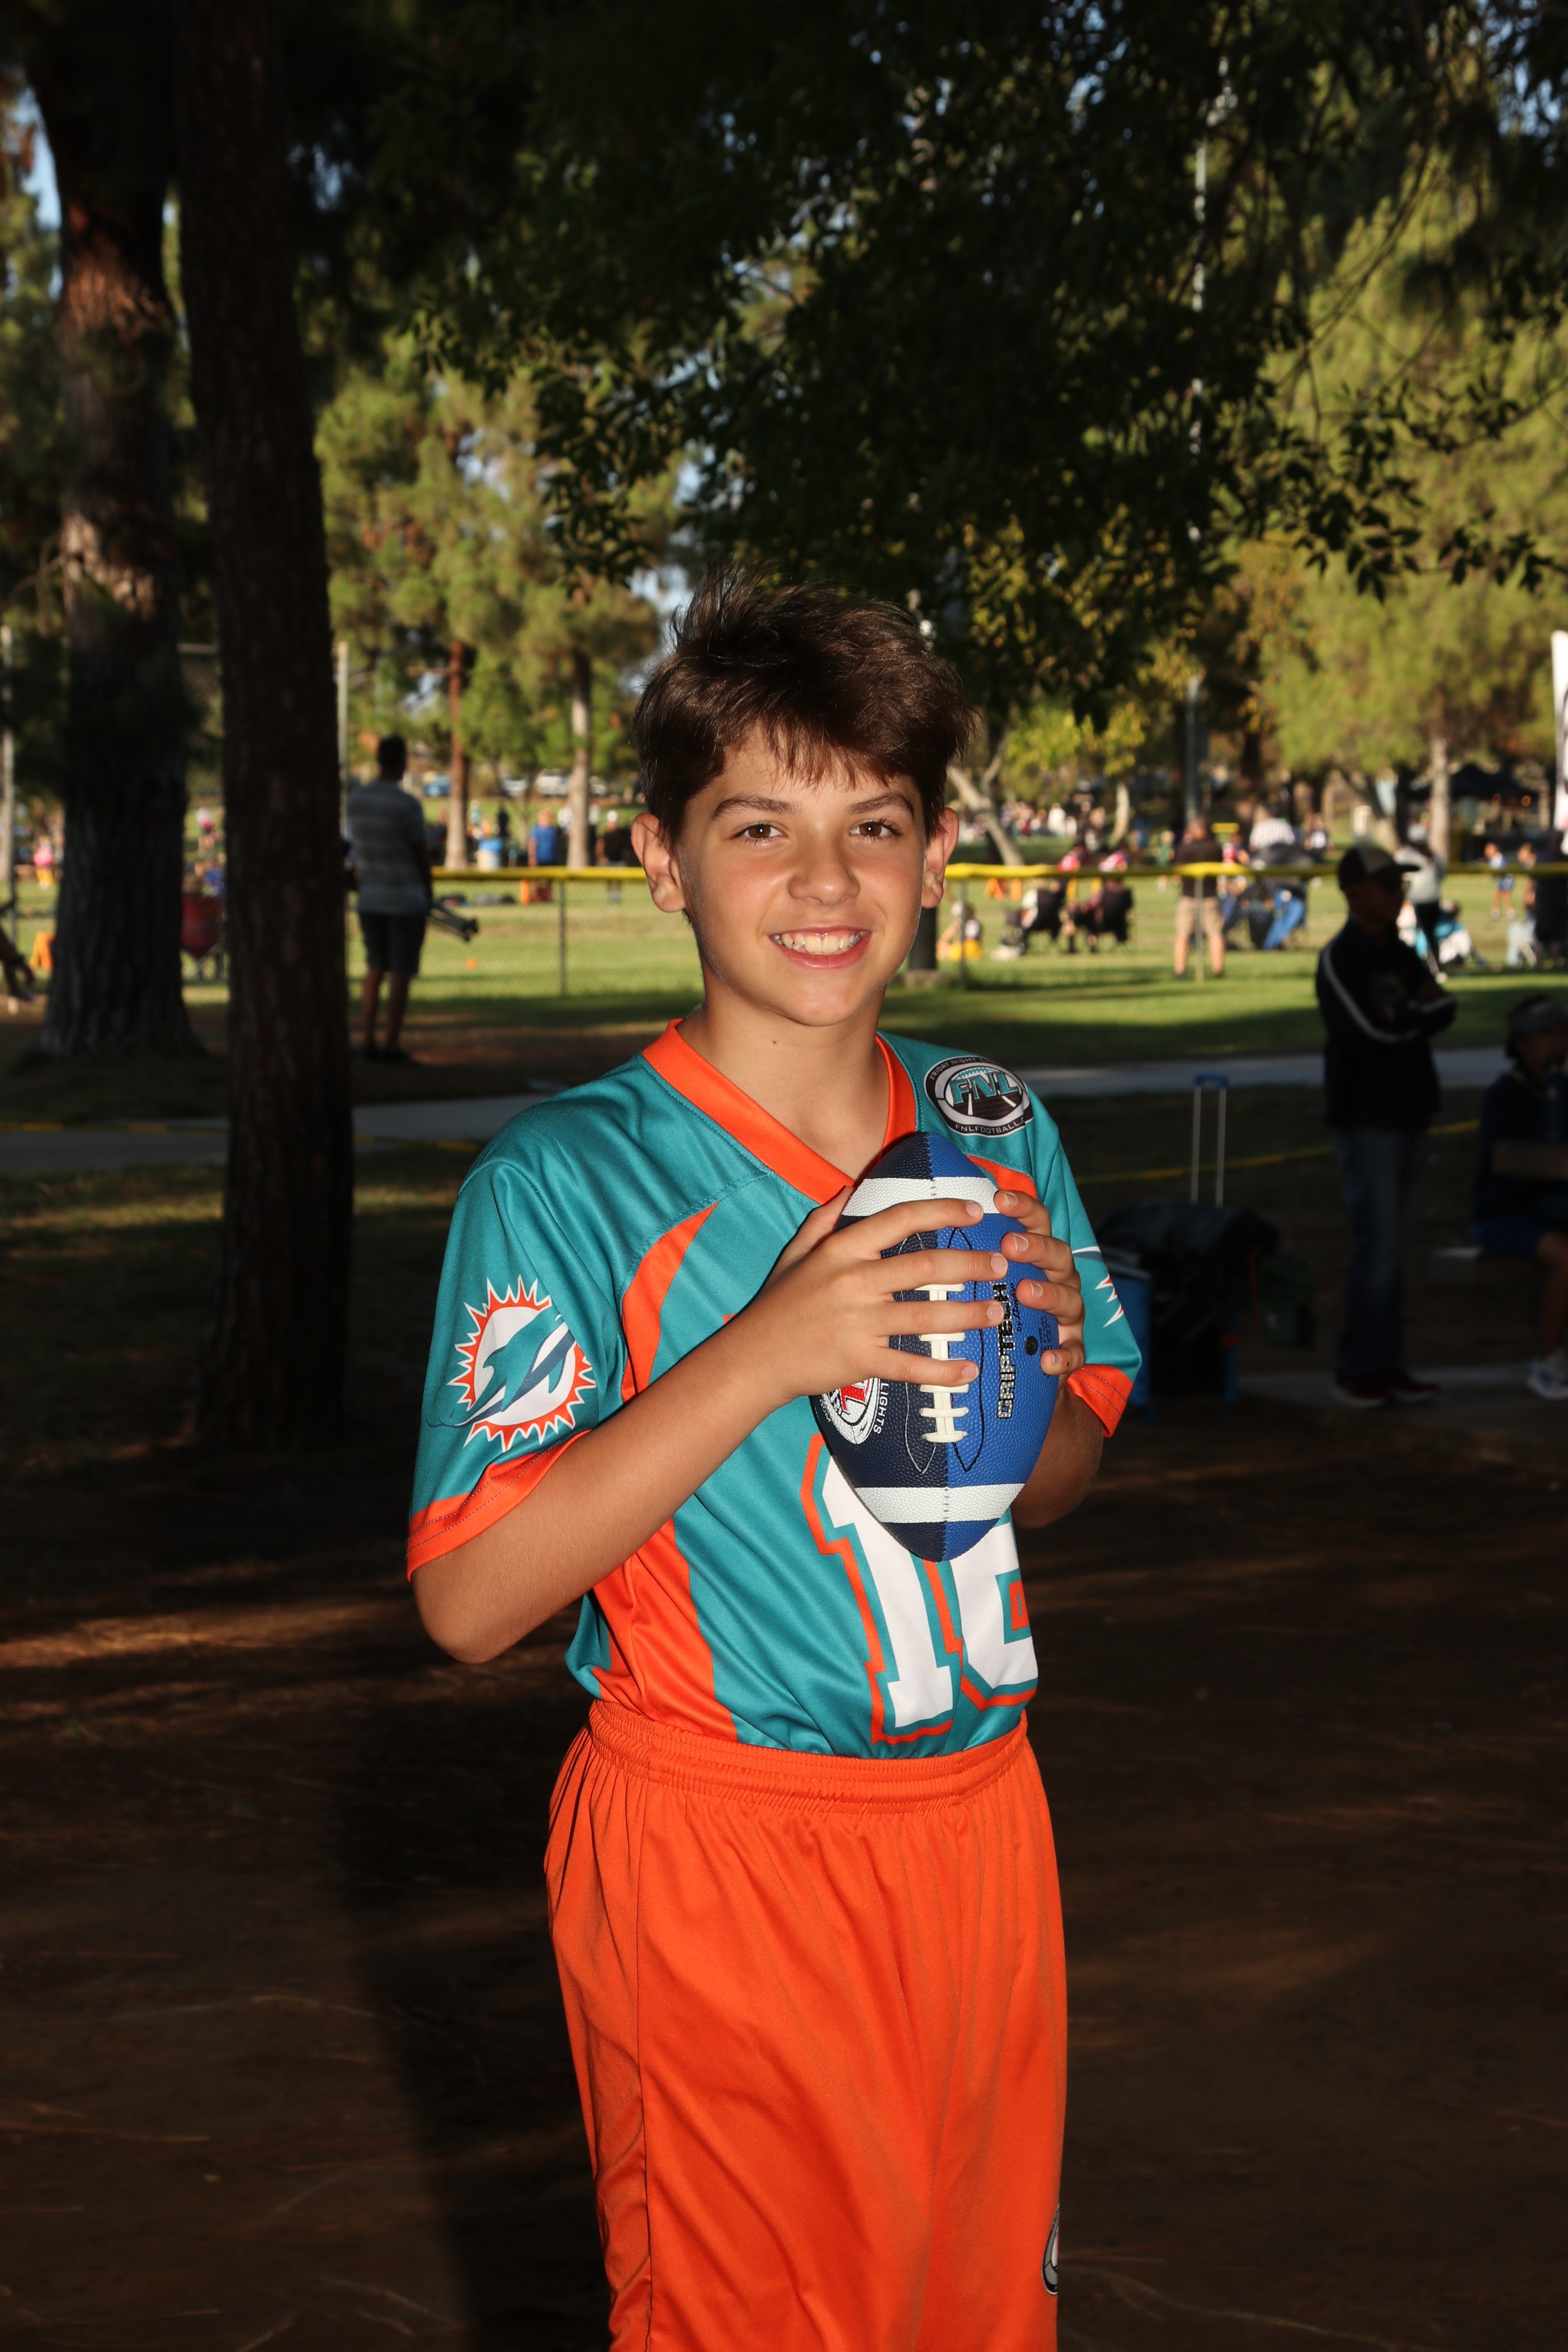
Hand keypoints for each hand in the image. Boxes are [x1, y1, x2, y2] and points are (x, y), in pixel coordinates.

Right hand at [745, 1192, 1010, 1407]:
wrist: (752, 1359)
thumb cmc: (778, 1304)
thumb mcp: (796, 1254)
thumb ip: (824, 1218)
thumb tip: (851, 1187)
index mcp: (842, 1249)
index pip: (900, 1218)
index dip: (942, 1211)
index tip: (976, 1211)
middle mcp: (853, 1281)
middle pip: (925, 1266)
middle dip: (970, 1264)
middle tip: (1003, 1264)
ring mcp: (857, 1322)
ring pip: (925, 1315)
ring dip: (968, 1314)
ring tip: (997, 1312)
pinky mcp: (858, 1359)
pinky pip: (909, 1366)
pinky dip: (942, 1371)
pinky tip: (969, 1371)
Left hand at [991, 1187, 1085, 1376]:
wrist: (1022, 1363)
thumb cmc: (999, 1308)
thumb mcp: (986, 1279)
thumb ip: (972, 1254)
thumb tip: (931, 1222)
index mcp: (1040, 1257)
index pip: (1038, 1222)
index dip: (1023, 1207)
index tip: (999, 1199)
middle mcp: (1060, 1280)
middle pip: (1059, 1255)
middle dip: (1036, 1247)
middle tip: (1009, 1245)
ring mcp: (1069, 1315)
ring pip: (1070, 1299)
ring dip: (1049, 1294)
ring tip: (1026, 1292)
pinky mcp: (1071, 1348)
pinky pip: (1074, 1352)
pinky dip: (1063, 1356)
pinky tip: (1046, 1359)